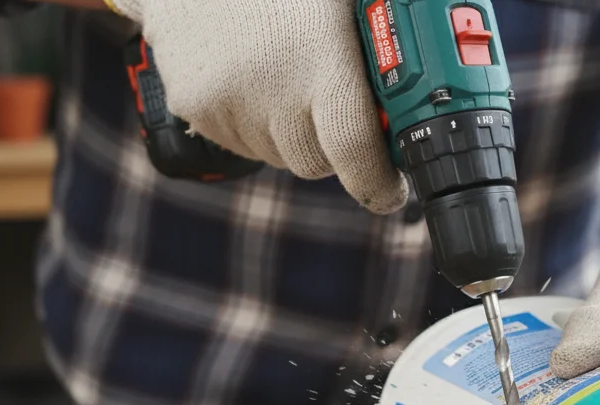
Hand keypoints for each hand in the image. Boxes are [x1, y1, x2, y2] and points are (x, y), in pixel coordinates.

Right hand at [110, 0, 407, 213]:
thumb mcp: (342, 5)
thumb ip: (377, 56)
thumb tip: (406, 113)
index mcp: (321, 56)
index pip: (355, 151)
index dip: (377, 182)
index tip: (390, 191)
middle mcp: (271, 86)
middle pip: (315, 163)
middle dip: (331, 147)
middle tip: (331, 104)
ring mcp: (225, 99)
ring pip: (276, 154)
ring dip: (287, 131)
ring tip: (280, 70)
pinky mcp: (193, 104)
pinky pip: (237, 141)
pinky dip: (250, 122)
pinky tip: (247, 73)